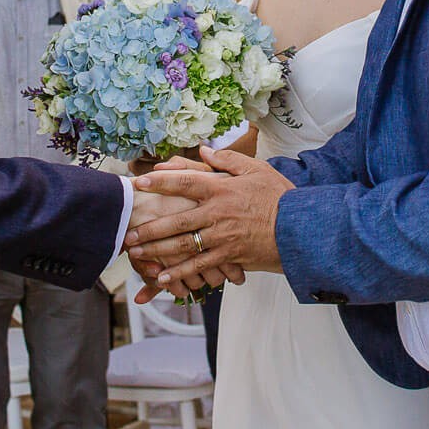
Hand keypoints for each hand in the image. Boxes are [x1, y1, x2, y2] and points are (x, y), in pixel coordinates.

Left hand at [126, 146, 292, 300]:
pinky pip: (199, 266)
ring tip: (136, 254)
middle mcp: (217, 213)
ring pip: (182, 245)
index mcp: (222, 189)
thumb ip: (228, 160)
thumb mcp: (257, 170)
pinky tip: (163, 277)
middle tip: (128, 232)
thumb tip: (204, 152)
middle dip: (149, 227)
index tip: (139, 183)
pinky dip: (180, 272)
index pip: (184, 182)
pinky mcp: (229, 256)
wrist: (300, 228)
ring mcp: (222, 237)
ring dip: (157, 250)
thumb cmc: (279, 197)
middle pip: (175, 220)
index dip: (159, 182)